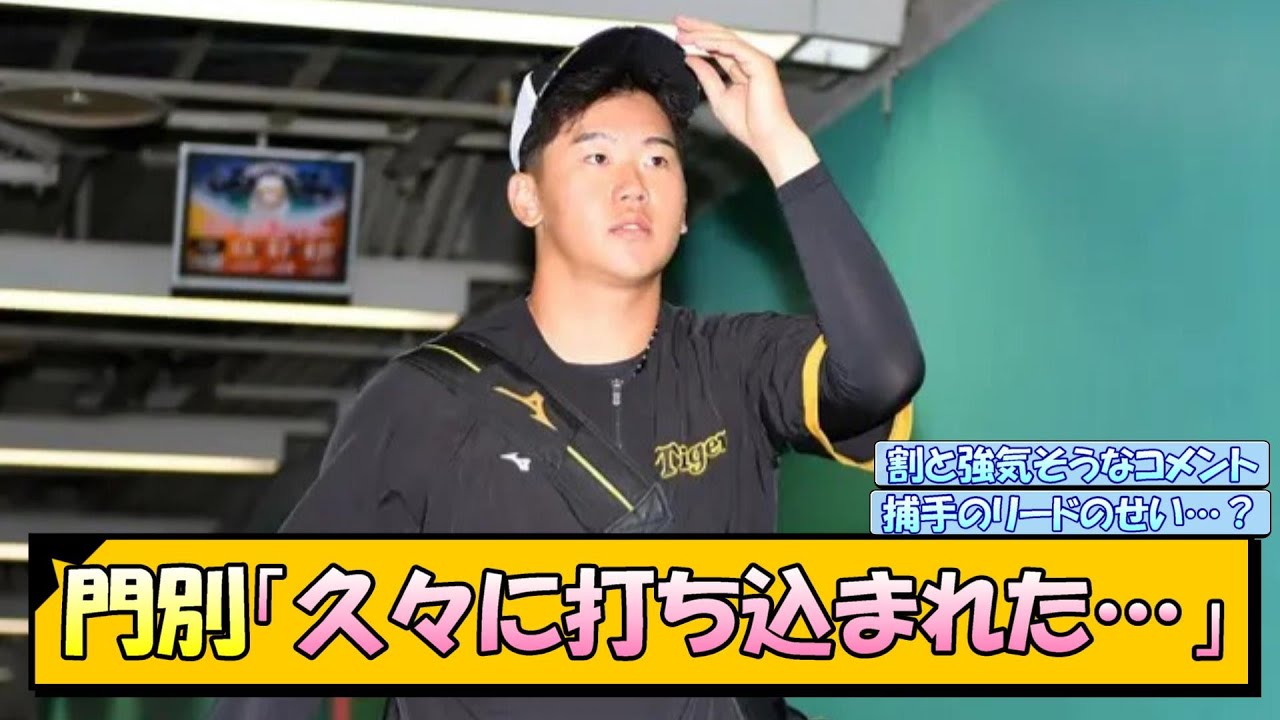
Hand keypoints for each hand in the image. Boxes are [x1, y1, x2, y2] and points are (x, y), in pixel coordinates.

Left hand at [675, 15, 818, 184]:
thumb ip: (706, 76)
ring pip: (727, 39)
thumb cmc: (748, 124)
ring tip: (683, 34)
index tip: (680, 36)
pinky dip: (715, 43)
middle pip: (722, 38)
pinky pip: (734, 47)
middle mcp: (750, 60)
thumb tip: (690, 58)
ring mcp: (757, 60)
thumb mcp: (718, 97)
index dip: (699, 39)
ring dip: (703, 34)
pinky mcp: (760, 63)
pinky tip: (698, 42)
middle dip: (699, 29)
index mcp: (742, 68)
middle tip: (678, 24)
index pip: (718, 47)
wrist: (766, 138)